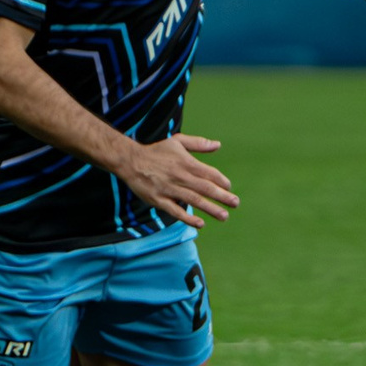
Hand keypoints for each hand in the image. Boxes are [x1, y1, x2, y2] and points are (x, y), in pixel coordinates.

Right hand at [117, 135, 239, 224]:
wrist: (130, 161)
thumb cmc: (156, 151)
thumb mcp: (177, 141)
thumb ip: (198, 144)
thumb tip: (218, 145)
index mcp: (186, 162)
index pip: (209, 173)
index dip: (221, 181)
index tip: (229, 188)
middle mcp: (179, 176)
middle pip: (205, 188)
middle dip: (222, 197)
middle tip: (236, 203)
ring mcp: (169, 189)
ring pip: (193, 200)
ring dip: (210, 209)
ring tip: (224, 216)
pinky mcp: (158, 200)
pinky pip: (175, 211)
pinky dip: (188, 218)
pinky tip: (200, 224)